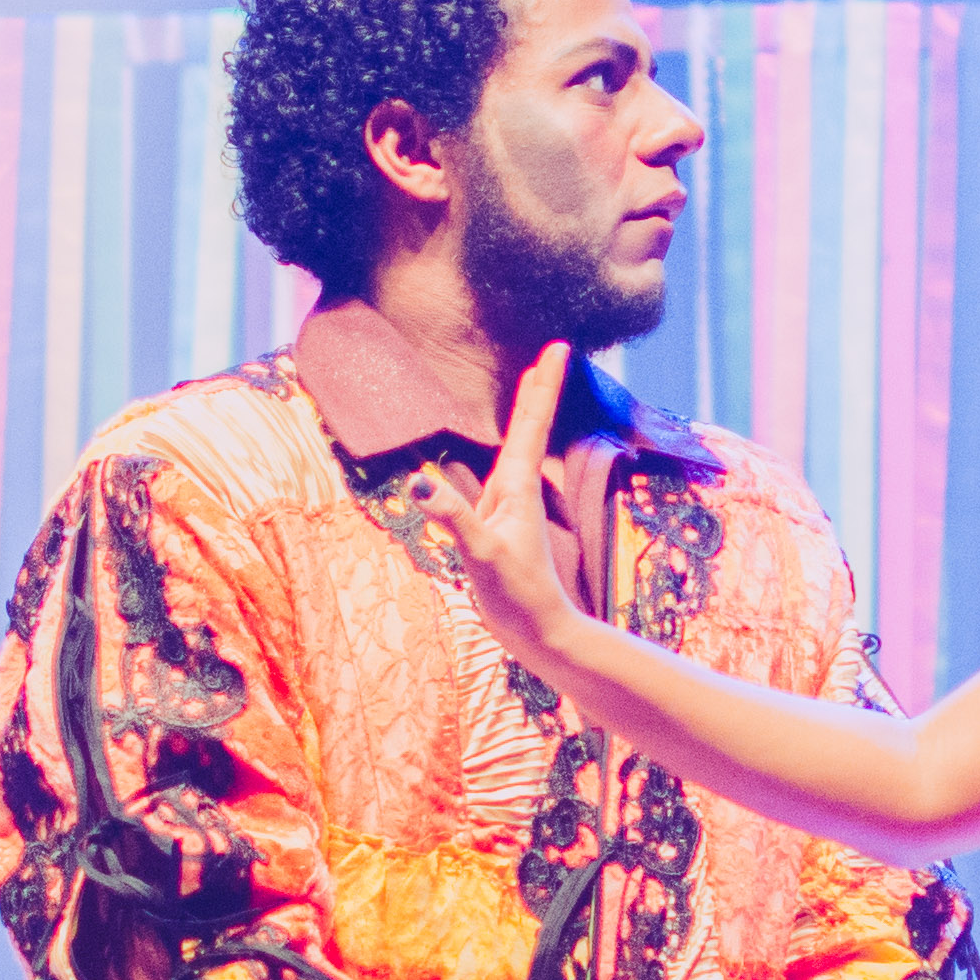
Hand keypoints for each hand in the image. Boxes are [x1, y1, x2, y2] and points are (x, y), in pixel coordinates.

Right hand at [438, 341, 583, 679]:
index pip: (531, 424)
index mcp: (517, 487)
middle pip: (528, 428)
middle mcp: (516, 491)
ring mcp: (508, 508)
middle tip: (552, 352)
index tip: (558, 347)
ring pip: (516, 450)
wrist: (538, 632)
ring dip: (524, 417)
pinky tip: (493, 457)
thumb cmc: (517, 593)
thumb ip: (453, 516)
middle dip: (537, 390)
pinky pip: (497, 477)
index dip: (542, 385)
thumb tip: (421, 480)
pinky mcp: (498, 527)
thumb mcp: (481, 554)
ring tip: (530, 386)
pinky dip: (499, 454)